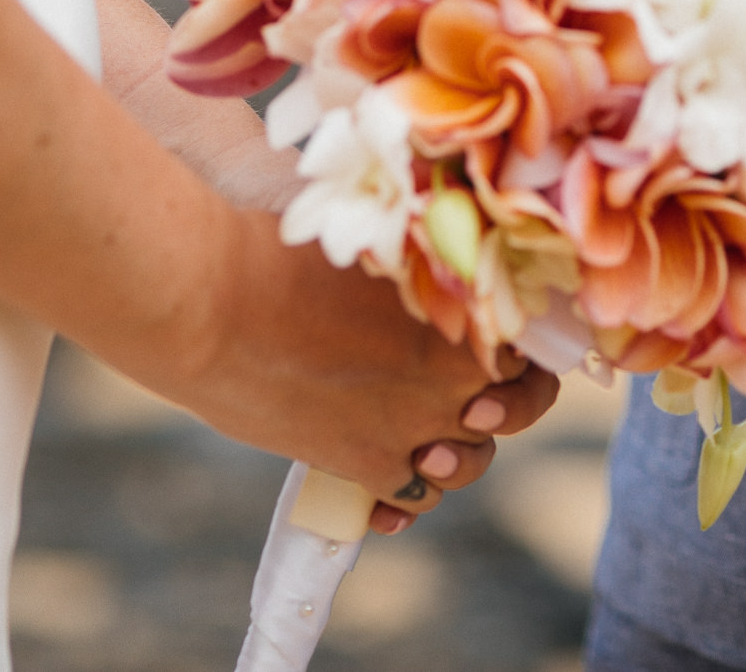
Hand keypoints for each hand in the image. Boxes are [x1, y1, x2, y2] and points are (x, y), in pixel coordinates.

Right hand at [162, 216, 558, 531]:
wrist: (211, 303)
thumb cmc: (279, 251)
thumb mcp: (372, 245)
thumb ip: (417, 271)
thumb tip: (433, 276)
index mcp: (467, 305)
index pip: (533, 340)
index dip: (520, 348)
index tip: (494, 348)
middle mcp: (458, 371)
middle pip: (511, 405)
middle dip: (493, 406)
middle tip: (461, 395)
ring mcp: (419, 423)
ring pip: (468, 461)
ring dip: (453, 455)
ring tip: (420, 440)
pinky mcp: (371, 464)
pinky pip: (414, 497)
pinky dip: (403, 501)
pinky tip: (383, 499)